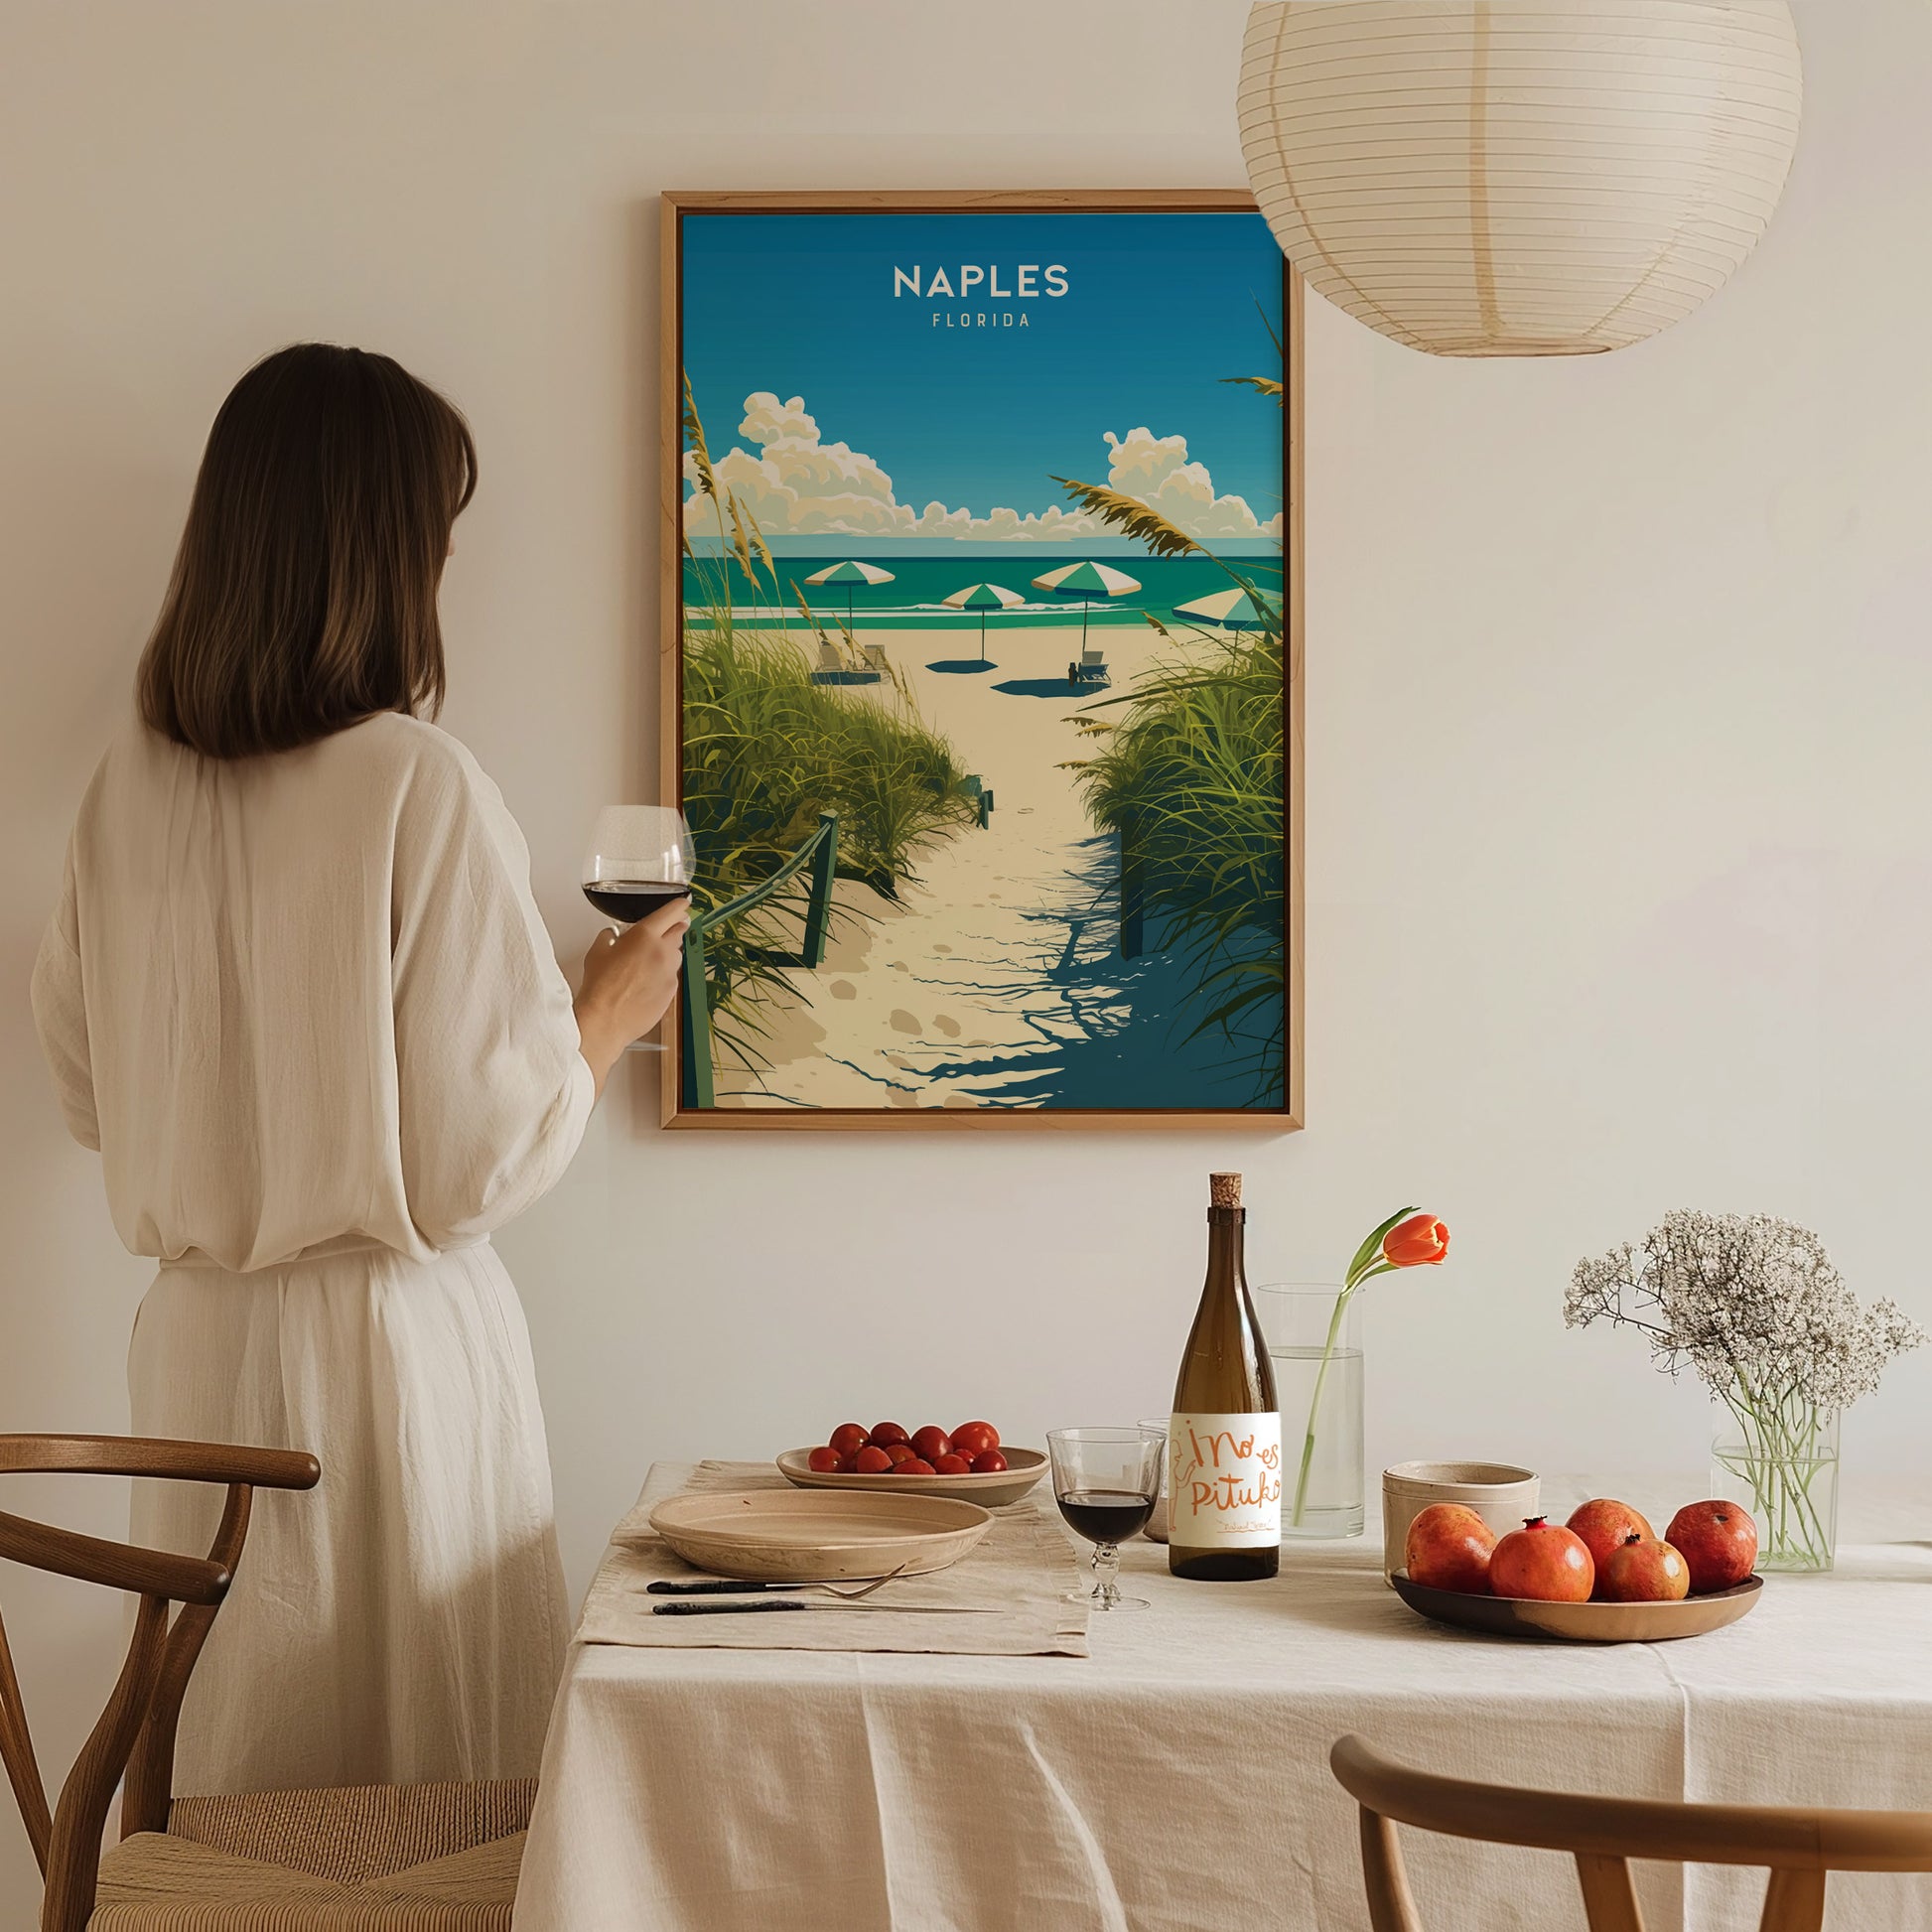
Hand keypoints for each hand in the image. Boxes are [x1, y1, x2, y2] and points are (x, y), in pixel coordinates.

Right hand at [574, 898, 690, 1095]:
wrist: (605, 1020)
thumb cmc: (600, 986)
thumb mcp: (597, 951)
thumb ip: (609, 937)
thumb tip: (613, 935)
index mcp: (645, 935)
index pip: (671, 912)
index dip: (679, 905)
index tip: (684, 902)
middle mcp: (663, 952)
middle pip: (679, 932)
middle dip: (674, 928)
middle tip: (667, 929)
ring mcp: (670, 973)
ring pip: (676, 956)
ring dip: (667, 954)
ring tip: (648, 962)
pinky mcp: (672, 992)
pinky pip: (672, 977)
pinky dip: (663, 975)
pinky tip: (646, 983)